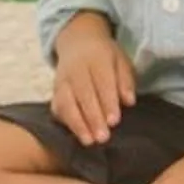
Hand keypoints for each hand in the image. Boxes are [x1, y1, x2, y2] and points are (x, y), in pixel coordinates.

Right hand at [49, 13, 135, 146]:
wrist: (78, 41)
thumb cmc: (105, 57)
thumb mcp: (121, 61)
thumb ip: (125, 81)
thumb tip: (129, 101)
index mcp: (97, 59)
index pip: (102, 82)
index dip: (108, 102)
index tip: (114, 121)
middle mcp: (76, 69)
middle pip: (83, 95)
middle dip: (93, 118)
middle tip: (103, 138)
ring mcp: (62, 80)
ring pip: (66, 102)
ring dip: (77, 124)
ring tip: (88, 141)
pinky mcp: (54, 90)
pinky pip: (57, 107)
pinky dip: (65, 122)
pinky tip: (76, 135)